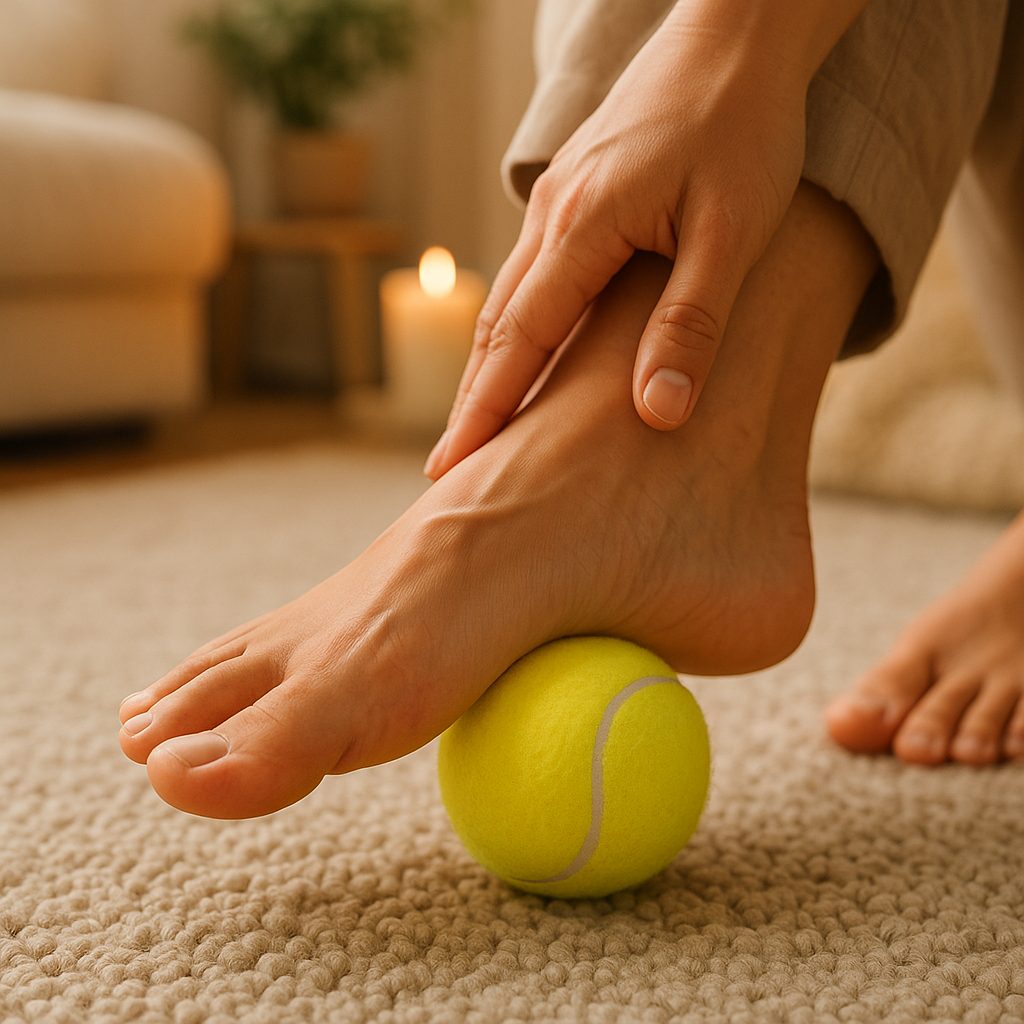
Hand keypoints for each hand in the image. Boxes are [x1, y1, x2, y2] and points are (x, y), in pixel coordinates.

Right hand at [425, 5, 808, 478]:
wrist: (738, 32)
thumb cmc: (745, 127)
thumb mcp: (733, 233)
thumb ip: (691, 324)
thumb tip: (657, 414)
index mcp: (582, 226)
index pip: (520, 341)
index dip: (485, 410)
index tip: (452, 467)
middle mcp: (554, 216)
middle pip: (498, 327)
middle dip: (472, 400)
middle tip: (447, 467)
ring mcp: (560, 201)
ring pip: (509, 300)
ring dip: (490, 367)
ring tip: (476, 424)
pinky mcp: (578, 193)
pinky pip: (533, 274)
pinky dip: (518, 327)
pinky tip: (525, 353)